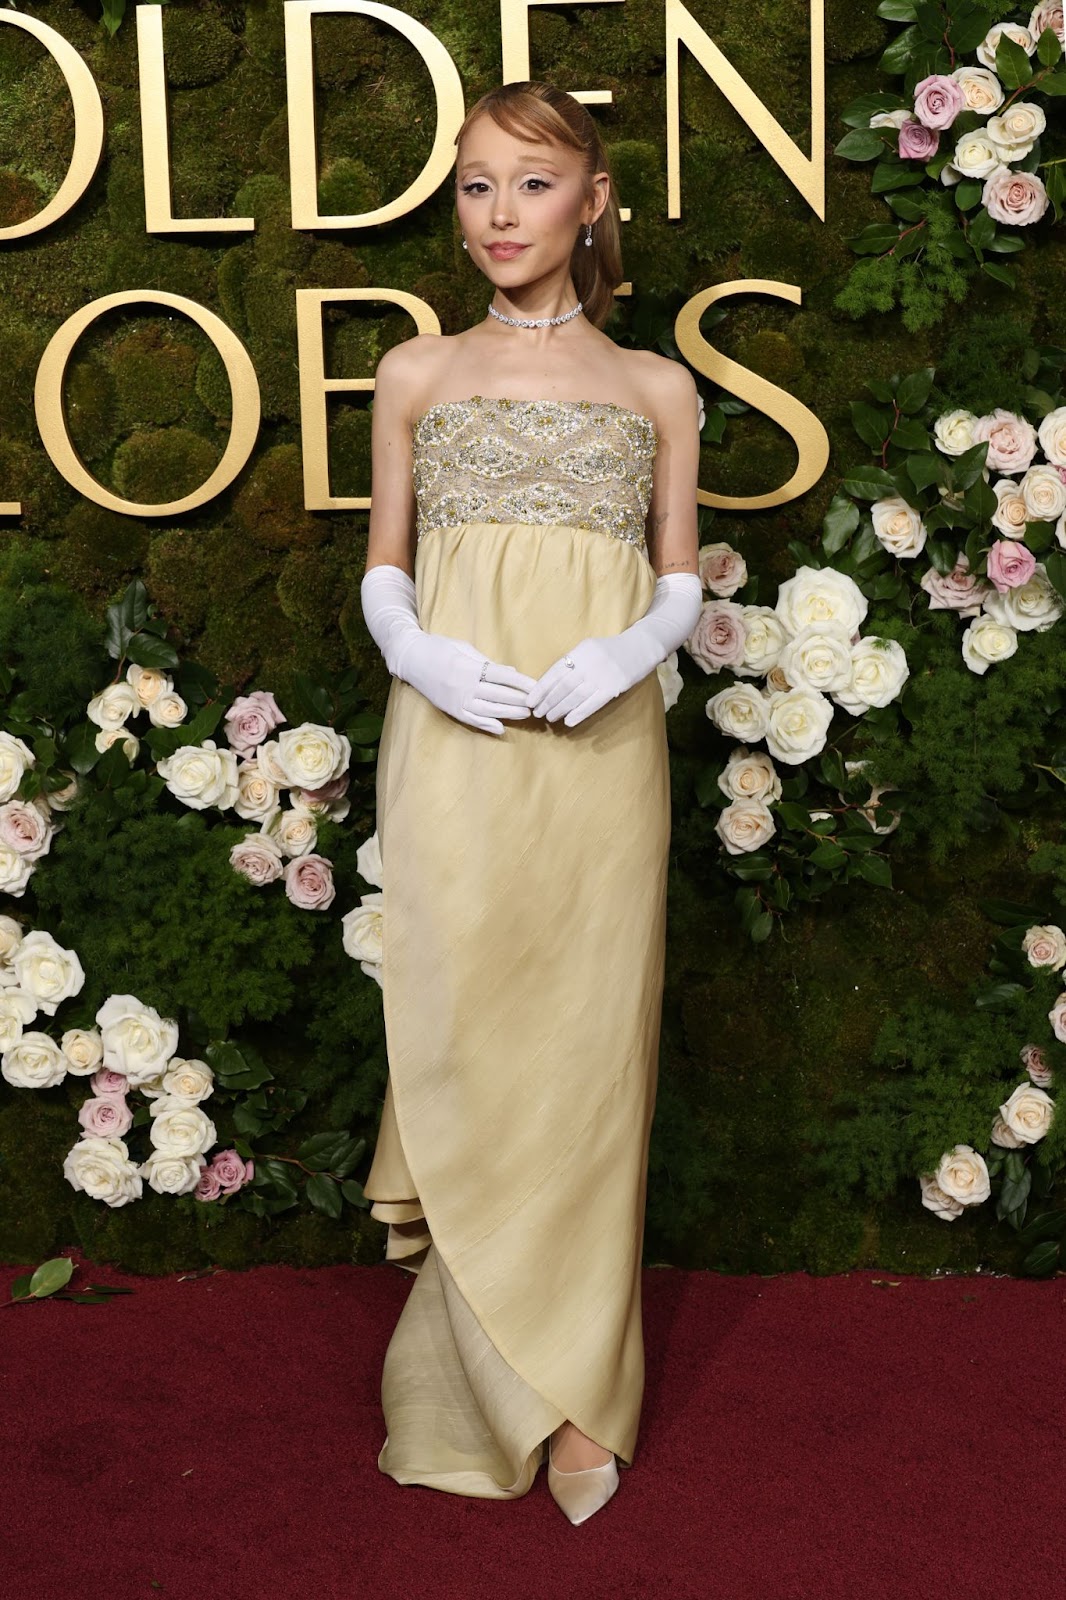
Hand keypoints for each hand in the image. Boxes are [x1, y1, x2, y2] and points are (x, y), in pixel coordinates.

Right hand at [401, 631, 537, 735]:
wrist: (411, 658)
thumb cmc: (439, 648)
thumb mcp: (465, 648)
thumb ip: (487, 662)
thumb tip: (511, 673)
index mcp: (469, 667)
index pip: (501, 676)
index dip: (521, 683)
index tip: (536, 687)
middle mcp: (464, 686)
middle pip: (498, 695)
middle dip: (519, 700)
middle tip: (537, 704)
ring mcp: (457, 699)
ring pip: (488, 710)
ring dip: (508, 713)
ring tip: (525, 714)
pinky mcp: (450, 709)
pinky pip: (471, 720)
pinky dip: (486, 725)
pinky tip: (500, 728)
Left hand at [525, 574, 704, 727]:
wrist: (641, 647)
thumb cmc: (611, 650)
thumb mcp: (589, 648)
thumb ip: (572, 661)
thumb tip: (550, 682)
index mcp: (580, 651)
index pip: (555, 672)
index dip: (541, 688)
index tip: (530, 700)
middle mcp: (589, 663)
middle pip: (563, 687)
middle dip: (548, 702)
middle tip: (538, 713)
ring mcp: (602, 676)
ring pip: (575, 696)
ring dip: (560, 709)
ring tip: (550, 718)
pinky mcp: (614, 687)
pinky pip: (593, 703)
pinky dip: (579, 713)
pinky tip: (568, 721)